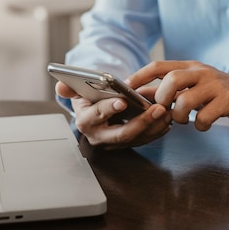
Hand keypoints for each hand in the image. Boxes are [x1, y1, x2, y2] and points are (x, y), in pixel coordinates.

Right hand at [55, 81, 172, 149]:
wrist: (95, 109)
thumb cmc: (88, 97)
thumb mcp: (76, 90)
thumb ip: (68, 87)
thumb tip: (61, 86)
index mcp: (85, 121)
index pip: (96, 115)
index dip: (108, 108)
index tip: (122, 101)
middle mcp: (99, 136)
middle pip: (122, 134)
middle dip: (141, 122)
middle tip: (156, 108)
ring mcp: (115, 143)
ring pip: (137, 138)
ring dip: (154, 126)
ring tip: (166, 110)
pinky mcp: (128, 143)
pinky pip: (145, 139)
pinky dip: (157, 129)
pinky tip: (167, 118)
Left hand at [127, 61, 228, 130]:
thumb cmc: (220, 93)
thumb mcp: (195, 86)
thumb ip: (171, 90)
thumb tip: (141, 94)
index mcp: (190, 67)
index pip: (159, 66)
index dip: (140, 76)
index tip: (127, 88)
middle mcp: (202, 72)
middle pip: (171, 79)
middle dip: (162, 98)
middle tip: (165, 111)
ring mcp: (216, 85)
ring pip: (186, 99)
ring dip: (181, 115)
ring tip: (186, 120)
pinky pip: (206, 115)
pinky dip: (200, 124)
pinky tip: (204, 124)